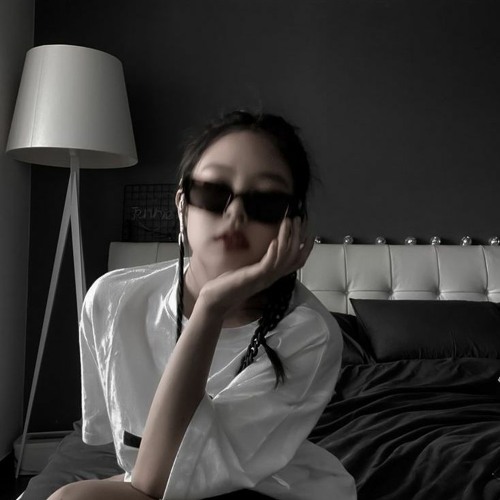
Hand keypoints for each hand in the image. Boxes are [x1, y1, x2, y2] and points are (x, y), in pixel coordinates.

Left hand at [198, 217, 313, 316]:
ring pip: (283, 257)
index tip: (309, 233)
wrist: (216, 301)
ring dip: (287, 238)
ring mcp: (264, 278)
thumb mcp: (249, 272)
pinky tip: (275, 240)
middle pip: (293, 257)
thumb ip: (260, 264)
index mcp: (272, 275)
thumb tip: (267, 250)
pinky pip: (268, 265)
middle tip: (298, 219)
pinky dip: (273, 252)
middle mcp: (272, 277)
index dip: (305, 248)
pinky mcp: (254, 277)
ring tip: (288, 222)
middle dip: (298, 236)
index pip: (296, 263)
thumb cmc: (229, 286)